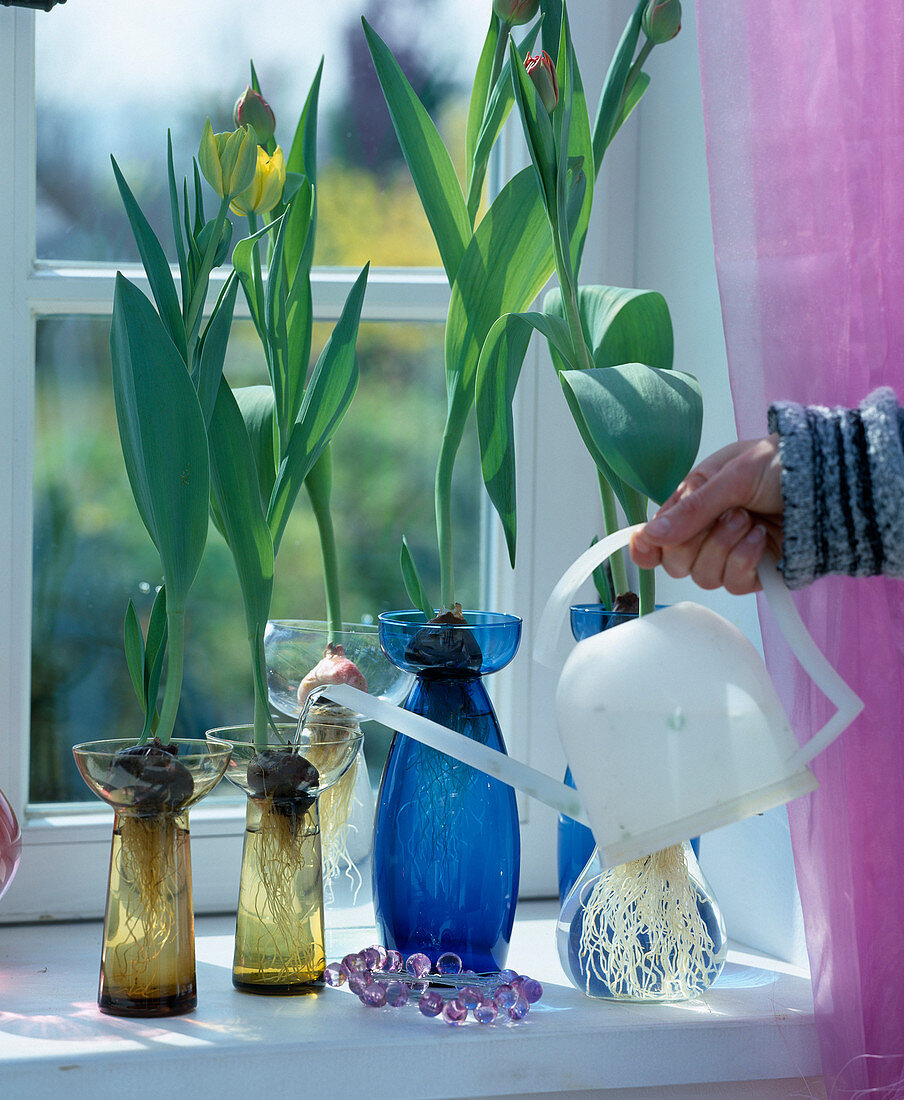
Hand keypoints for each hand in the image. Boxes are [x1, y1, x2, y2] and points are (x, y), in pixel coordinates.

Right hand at [629, 435, 783, 593]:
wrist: (833, 482)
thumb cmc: (782, 464)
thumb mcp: (733, 475)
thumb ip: (692, 509)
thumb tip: (650, 536)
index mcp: (693, 501)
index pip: (654, 536)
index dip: (645, 547)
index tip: (647, 548)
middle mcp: (706, 530)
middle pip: (675, 562)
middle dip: (696, 542)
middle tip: (727, 515)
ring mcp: (730, 554)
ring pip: (703, 577)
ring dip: (724, 548)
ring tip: (750, 521)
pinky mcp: (755, 573)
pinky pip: (733, 584)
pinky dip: (745, 561)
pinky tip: (762, 538)